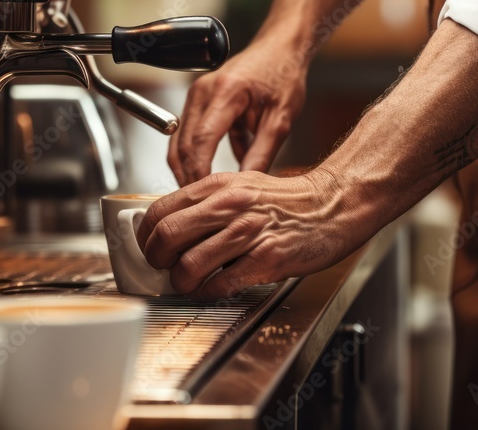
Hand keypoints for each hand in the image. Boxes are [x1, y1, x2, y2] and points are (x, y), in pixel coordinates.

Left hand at [136, 168, 377, 300]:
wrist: (333, 205)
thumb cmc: (287, 201)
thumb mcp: (241, 186)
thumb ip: (206, 202)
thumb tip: (171, 226)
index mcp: (218, 186)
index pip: (160, 210)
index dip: (145, 236)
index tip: (148, 247)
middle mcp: (230, 206)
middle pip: (167, 235)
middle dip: (156, 260)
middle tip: (162, 268)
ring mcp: (249, 233)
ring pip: (189, 264)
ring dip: (181, 282)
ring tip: (187, 283)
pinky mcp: (267, 259)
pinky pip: (222, 283)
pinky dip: (209, 292)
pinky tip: (213, 289)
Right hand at [168, 41, 307, 185]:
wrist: (280, 50)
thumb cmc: (283, 77)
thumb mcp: (281, 120)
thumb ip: (262, 153)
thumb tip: (244, 186)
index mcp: (226, 92)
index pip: (201, 140)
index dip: (199, 172)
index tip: (203, 197)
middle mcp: (203, 92)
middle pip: (183, 144)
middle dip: (188, 176)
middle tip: (199, 205)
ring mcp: (197, 95)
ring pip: (180, 141)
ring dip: (189, 168)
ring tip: (203, 195)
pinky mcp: (198, 101)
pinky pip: (189, 135)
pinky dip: (198, 156)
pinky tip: (214, 174)